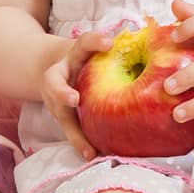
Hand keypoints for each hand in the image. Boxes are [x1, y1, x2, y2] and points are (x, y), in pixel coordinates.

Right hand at [40, 30, 114, 161]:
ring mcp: (57, 100)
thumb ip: (112, 45)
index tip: (109, 43)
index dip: (95, 42)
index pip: (84, 43)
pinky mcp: (64, 117)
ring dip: (74, 132)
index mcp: (74, 54)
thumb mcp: (97, 47)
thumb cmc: (88, 57)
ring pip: (62, 116)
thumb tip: (137, 37)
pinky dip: (81, 144)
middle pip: (55, 85)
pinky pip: (71, 131)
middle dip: (62, 92)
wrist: (63, 69)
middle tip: (73, 99)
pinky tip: (93, 155)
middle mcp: (59, 78)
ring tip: (88, 149)